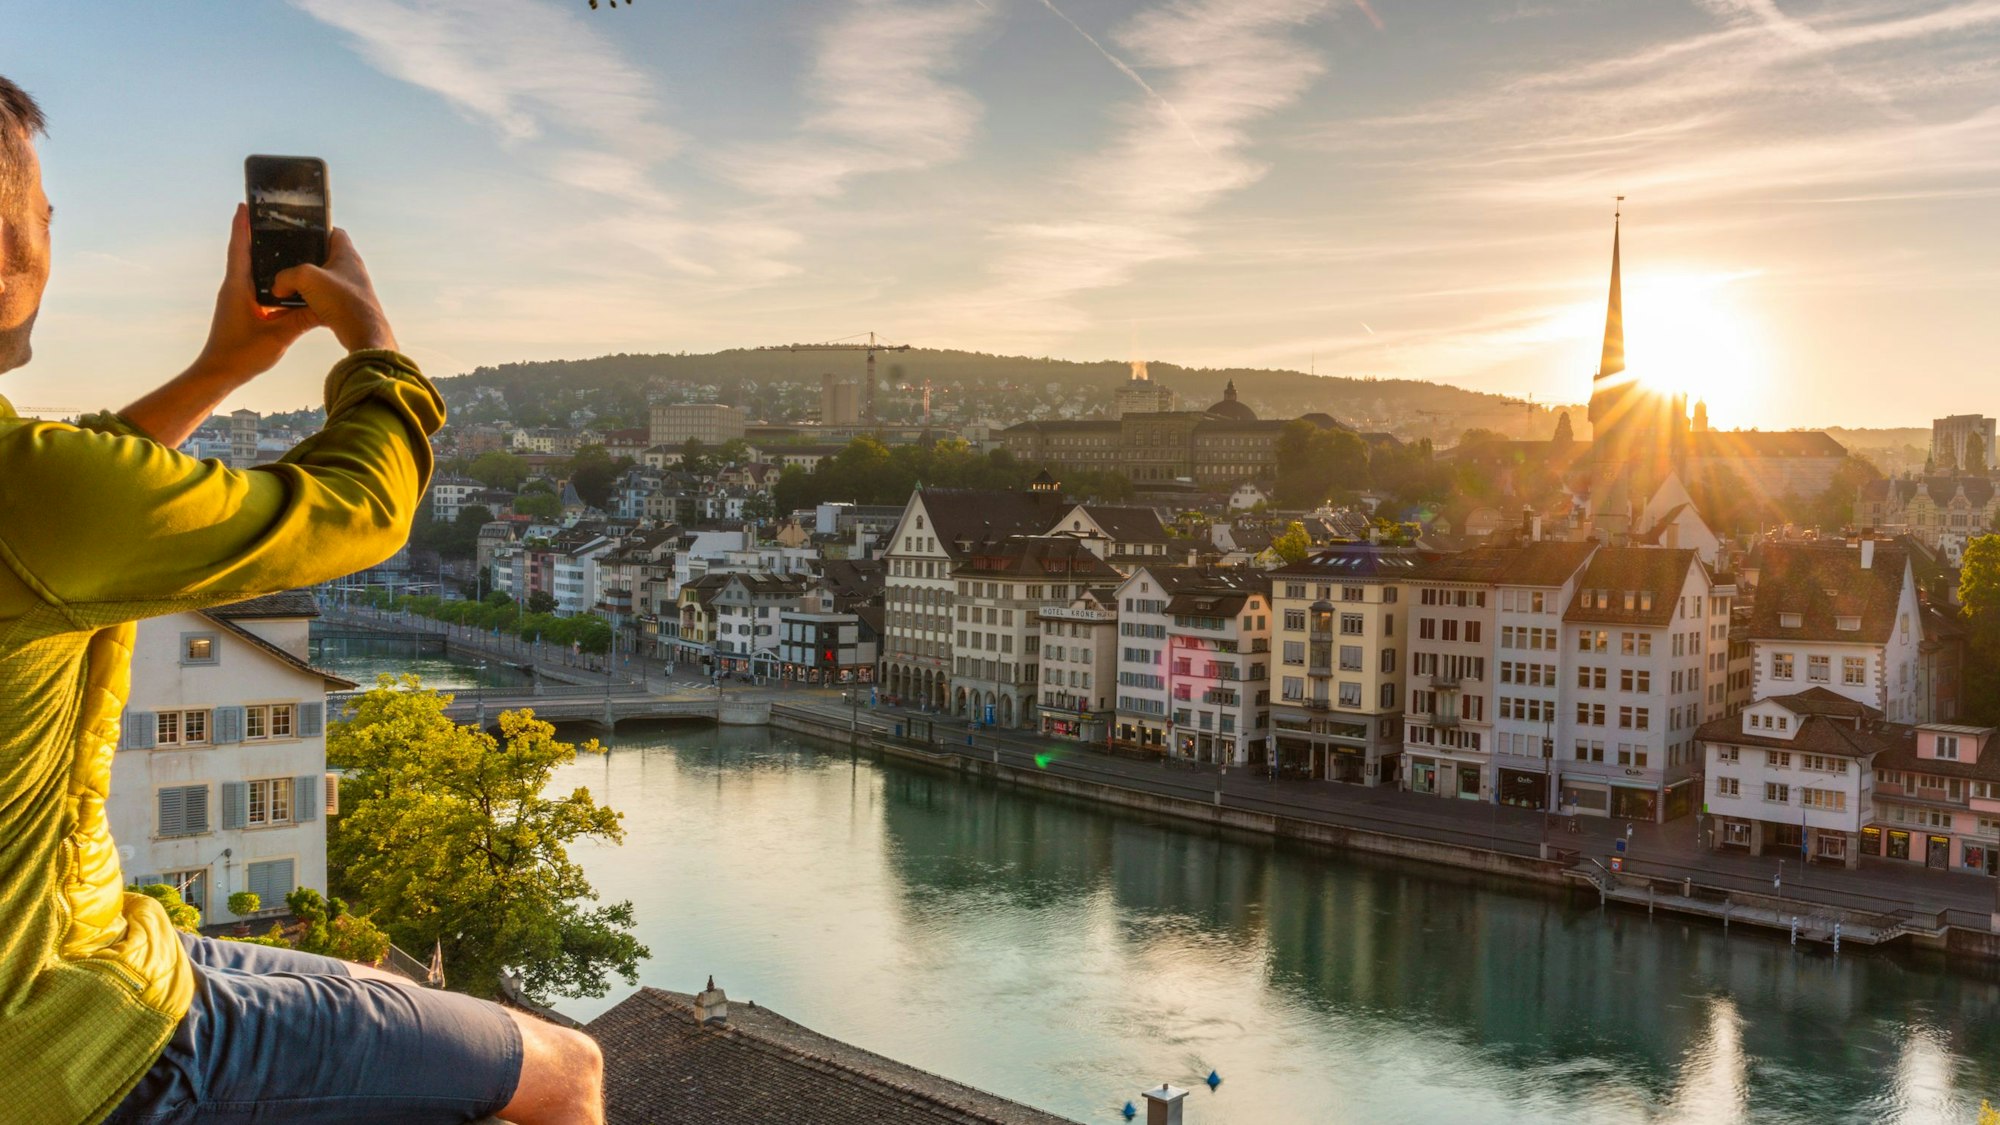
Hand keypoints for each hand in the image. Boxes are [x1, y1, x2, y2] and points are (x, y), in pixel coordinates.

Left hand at [191, 204, 321, 384]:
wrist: (219, 374)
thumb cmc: (242, 355)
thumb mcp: (279, 335)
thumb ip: (302, 318)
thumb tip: (326, 304)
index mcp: (237, 287)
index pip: (239, 249)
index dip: (241, 226)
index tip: (245, 205)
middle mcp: (234, 288)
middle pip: (244, 253)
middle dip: (254, 233)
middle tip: (270, 217)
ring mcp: (236, 299)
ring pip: (250, 269)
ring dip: (261, 254)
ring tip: (280, 241)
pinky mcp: (242, 310)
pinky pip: (256, 285)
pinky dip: (267, 276)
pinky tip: (284, 277)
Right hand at [273, 227, 398, 354]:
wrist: (363, 334)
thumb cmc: (343, 301)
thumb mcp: (306, 278)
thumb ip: (287, 276)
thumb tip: (278, 286)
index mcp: (347, 254)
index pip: (334, 231)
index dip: (317, 228)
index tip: (299, 233)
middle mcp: (351, 269)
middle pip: (325, 257)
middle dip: (304, 260)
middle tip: (287, 263)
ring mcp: (349, 288)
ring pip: (322, 280)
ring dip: (306, 283)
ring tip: (288, 285)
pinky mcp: (346, 306)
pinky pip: (324, 298)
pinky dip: (310, 301)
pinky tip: (296, 306)